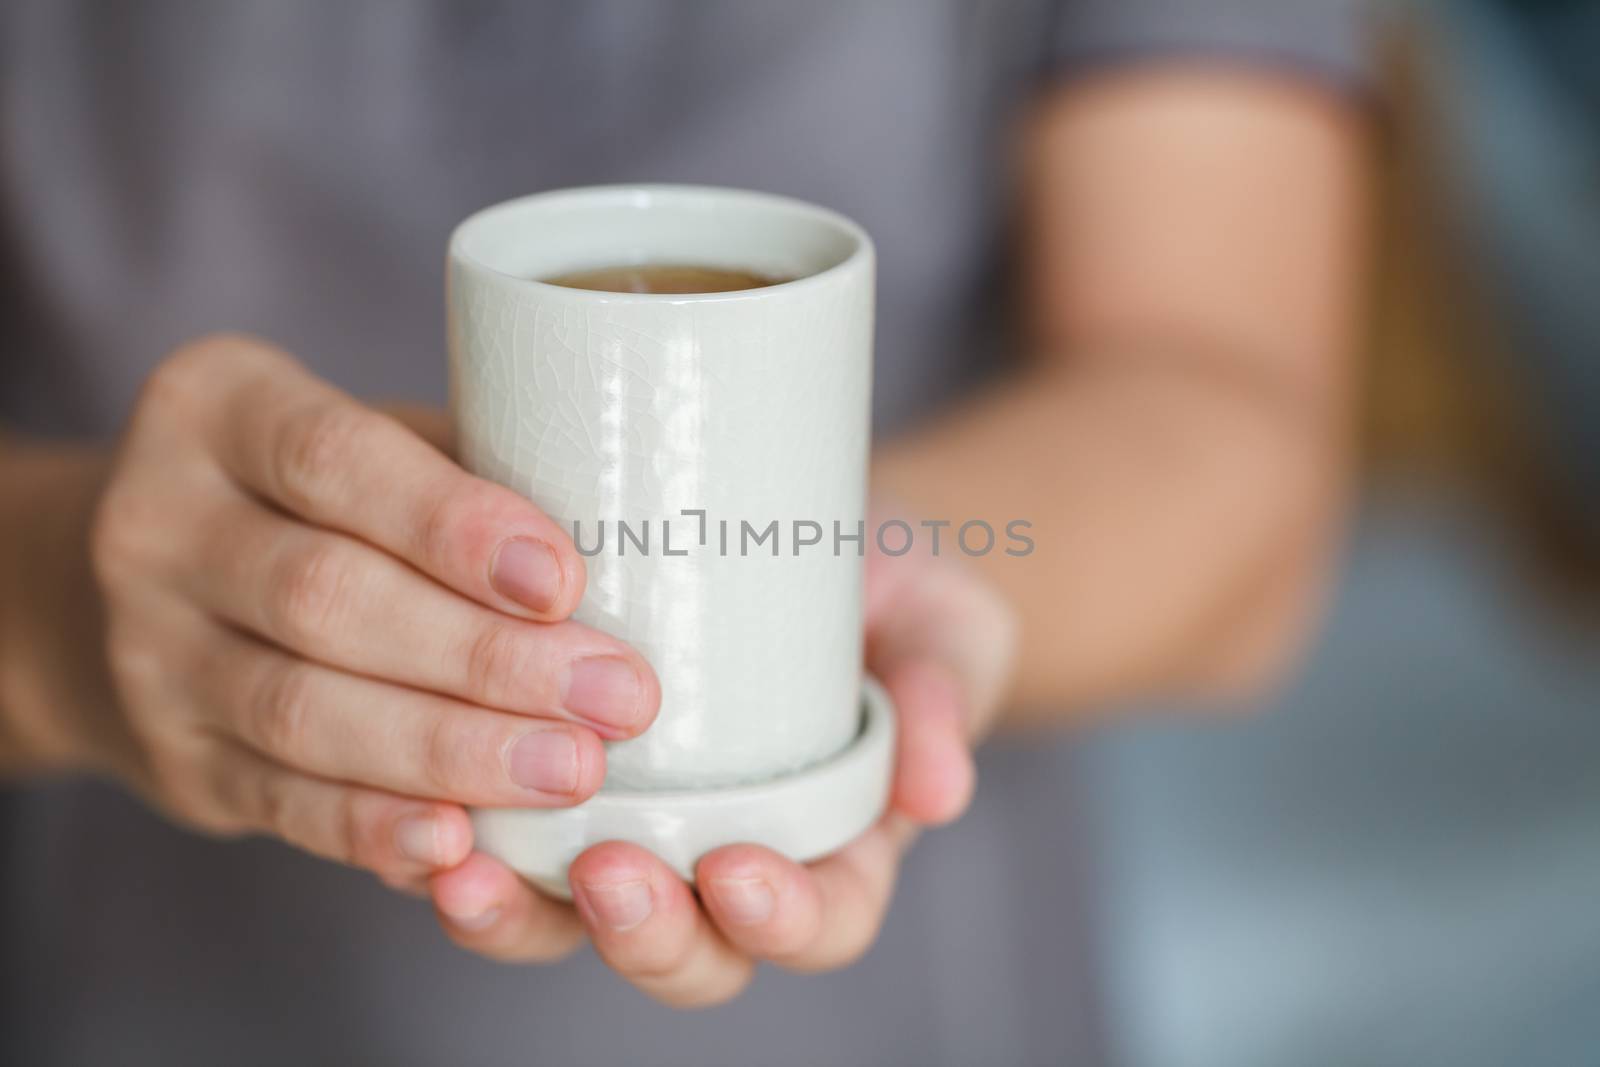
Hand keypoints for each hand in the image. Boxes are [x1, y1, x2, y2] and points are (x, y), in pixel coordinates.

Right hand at [88, 333, 659, 903]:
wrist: (156, 588)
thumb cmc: (328, 500)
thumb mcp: (378, 442)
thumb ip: (470, 473)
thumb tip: (635, 541)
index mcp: (218, 409)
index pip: (334, 460)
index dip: (453, 526)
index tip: (565, 580)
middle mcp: (158, 527)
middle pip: (327, 599)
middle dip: (484, 658)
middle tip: (616, 697)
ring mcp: (151, 654)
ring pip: (305, 713)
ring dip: (452, 751)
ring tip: (572, 770)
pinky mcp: (177, 762)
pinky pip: (282, 803)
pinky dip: (376, 828)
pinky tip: (463, 844)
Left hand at [429, 519, 1017, 1005]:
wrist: (821, 542)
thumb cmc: (898, 598)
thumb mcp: (942, 630)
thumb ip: (944, 694)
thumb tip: (938, 792)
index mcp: (836, 848)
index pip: (819, 922)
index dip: (782, 921)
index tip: (741, 873)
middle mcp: (730, 862)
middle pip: (689, 952)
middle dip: (644, 933)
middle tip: (604, 875)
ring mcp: (642, 831)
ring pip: (574, 919)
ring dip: (518, 914)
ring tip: (461, 867)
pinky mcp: (560, 784)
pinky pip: (505, 837)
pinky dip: (452, 837)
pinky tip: (413, 804)